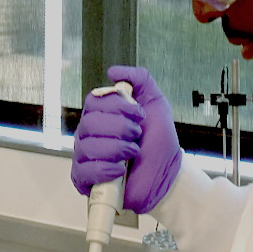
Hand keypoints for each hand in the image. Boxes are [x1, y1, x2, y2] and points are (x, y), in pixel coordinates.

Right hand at [71, 65, 182, 213]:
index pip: (94, 102)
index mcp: (102, 115)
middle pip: (89, 123)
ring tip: (133, 152)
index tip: (138, 114)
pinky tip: (120, 170)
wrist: (167, 174)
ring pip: (88, 147)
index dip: (117, 106)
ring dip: (116, 149)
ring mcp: (86, 157)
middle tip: (137, 135)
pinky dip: (105, 169)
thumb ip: (140, 80)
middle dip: (120, 128)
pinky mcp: (86, 180)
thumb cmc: (159, 143)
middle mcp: (90, 134)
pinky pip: (85, 171)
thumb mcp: (156, 103)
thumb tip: (114, 72)